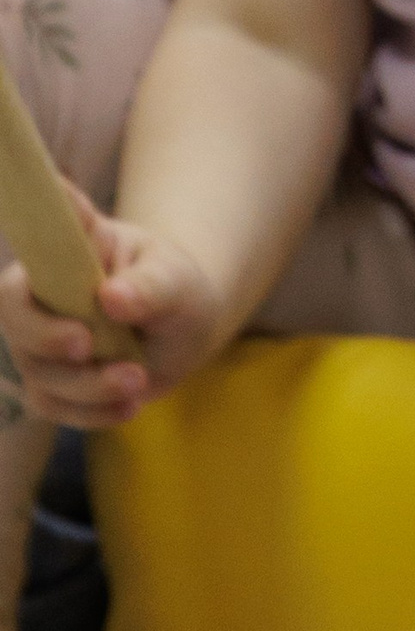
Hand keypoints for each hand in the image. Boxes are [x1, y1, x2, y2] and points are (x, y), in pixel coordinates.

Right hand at [0, 191, 219, 427]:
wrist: (182, 329)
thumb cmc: (174, 287)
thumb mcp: (177, 280)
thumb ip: (150, 285)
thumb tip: (112, 297)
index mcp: (69, 248)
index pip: (37, 228)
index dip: (27, 218)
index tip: (38, 222)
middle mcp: (41, 293)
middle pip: (12, 312)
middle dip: (43, 334)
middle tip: (84, 343)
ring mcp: (39, 340)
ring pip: (37, 369)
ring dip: (86, 383)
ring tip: (138, 379)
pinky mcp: (52, 382)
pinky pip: (53, 405)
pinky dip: (91, 412)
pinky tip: (130, 407)